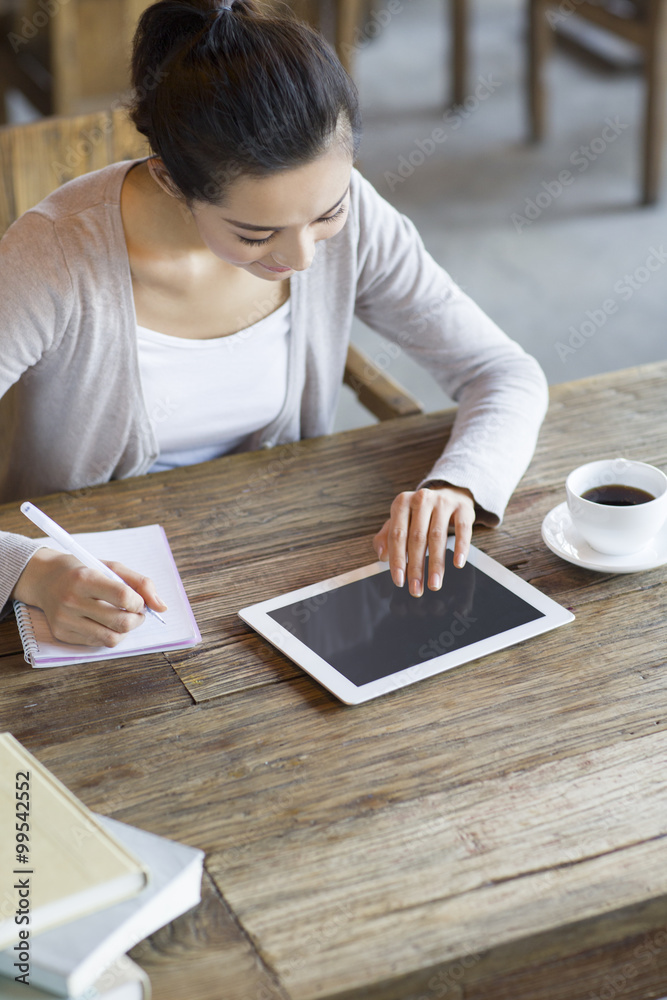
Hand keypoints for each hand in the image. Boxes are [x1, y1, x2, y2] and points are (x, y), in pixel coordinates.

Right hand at [11, 548, 166, 646]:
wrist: (46, 579)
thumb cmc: (84, 571)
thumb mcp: (112, 567)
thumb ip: (141, 583)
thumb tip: (162, 607)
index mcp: (85, 578)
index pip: (123, 596)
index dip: (139, 602)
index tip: (139, 601)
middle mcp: (72, 600)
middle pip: (120, 622)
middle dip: (137, 619)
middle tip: (136, 612)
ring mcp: (65, 619)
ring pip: (111, 638)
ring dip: (125, 631)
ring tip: (124, 619)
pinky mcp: (61, 633)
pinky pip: (96, 643)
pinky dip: (108, 635)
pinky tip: (104, 623)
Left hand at [372, 485, 475, 596]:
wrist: (450, 493)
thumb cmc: (420, 514)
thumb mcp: (401, 521)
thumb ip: (386, 537)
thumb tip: (381, 556)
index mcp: (402, 503)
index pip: (397, 535)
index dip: (397, 560)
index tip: (399, 581)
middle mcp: (421, 499)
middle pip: (417, 538)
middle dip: (416, 567)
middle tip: (416, 589)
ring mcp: (443, 502)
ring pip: (438, 536)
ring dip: (436, 564)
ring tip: (434, 584)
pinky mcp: (463, 508)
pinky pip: (463, 529)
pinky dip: (461, 547)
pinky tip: (458, 564)